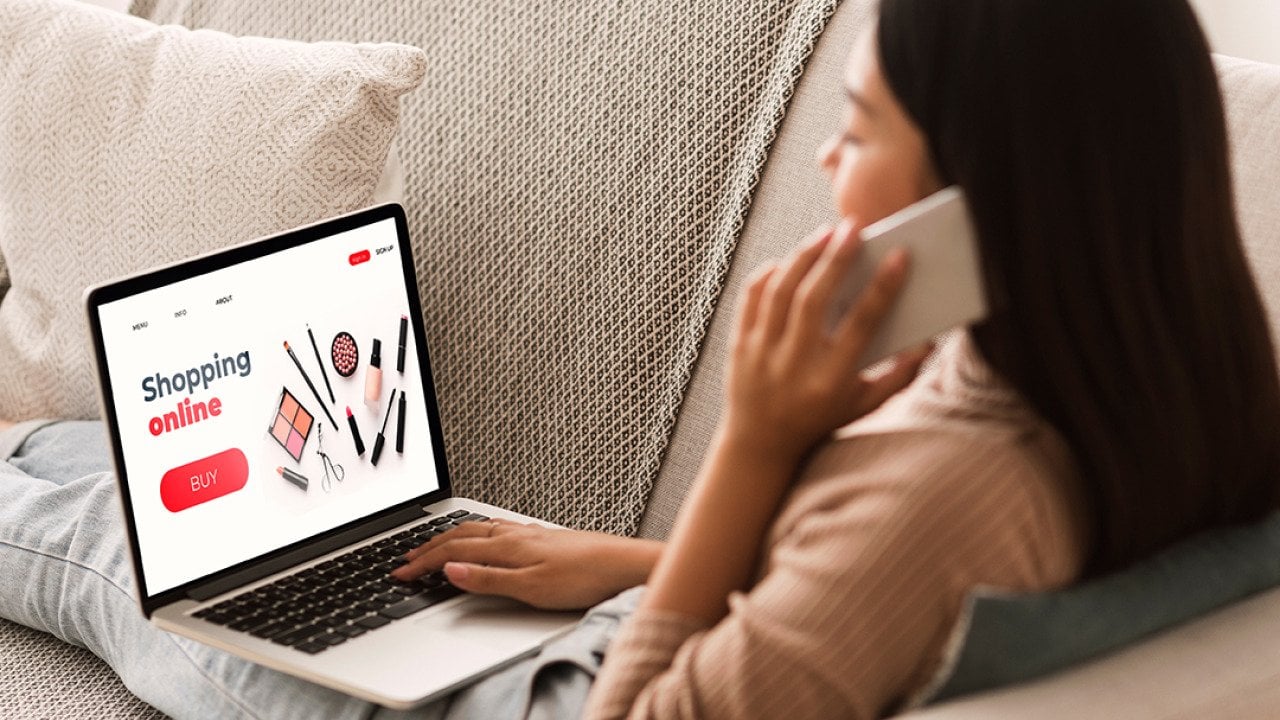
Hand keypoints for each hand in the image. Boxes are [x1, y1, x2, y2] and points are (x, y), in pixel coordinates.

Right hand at [391, 520, 662, 610]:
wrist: (625, 565)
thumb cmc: (585, 577)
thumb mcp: (531, 587)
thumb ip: (488, 579)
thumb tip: (449, 571)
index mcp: (507, 546)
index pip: (453, 552)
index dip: (423, 562)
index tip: (400, 572)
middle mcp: (516, 534)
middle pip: (462, 535)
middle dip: (430, 546)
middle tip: (406, 557)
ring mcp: (530, 533)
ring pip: (480, 530)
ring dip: (452, 537)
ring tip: (435, 544)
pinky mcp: (544, 538)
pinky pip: (498, 529)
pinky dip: (477, 533)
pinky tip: (485, 537)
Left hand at [725, 220, 932, 465]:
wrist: (759, 445)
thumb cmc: (819, 420)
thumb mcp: (863, 406)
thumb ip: (898, 377)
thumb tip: (928, 342)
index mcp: (830, 381)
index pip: (860, 326)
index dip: (883, 288)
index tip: (900, 257)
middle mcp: (793, 366)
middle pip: (813, 300)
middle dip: (836, 259)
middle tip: (855, 227)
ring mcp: (760, 354)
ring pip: (779, 292)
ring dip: (804, 257)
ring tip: (826, 234)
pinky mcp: (737, 344)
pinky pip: (751, 297)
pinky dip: (770, 272)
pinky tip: (790, 259)